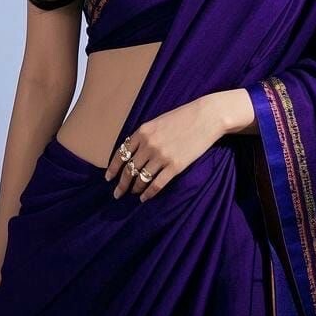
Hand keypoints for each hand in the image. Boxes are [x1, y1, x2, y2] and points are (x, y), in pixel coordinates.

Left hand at [105, 95, 225, 202]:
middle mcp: (149, 145)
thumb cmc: (184, 117)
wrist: (207, 117)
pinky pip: (157, 184)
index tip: (108, 178)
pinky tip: (145, 198)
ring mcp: (161, 156)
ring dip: (135, 189)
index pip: (121, 154)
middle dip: (121, 184)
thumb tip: (133, 152)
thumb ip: (145, 135)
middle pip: (129, 169)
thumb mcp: (158, 121)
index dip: (113, 168)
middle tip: (117, 194)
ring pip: (141, 178)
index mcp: (143, 131)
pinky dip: (148, 193)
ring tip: (133, 194)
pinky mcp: (175, 166)